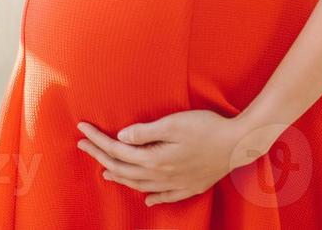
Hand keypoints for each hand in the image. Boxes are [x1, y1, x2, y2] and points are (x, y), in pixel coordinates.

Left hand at [74, 110, 259, 205]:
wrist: (239, 144)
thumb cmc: (207, 127)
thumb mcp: (174, 123)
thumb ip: (145, 132)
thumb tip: (121, 137)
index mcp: (155, 158)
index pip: (117, 150)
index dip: (97, 140)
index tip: (81, 129)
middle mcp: (162, 175)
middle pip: (124, 168)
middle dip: (100, 156)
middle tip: (83, 145)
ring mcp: (177, 183)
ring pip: (141, 185)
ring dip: (121, 177)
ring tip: (105, 170)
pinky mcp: (191, 185)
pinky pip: (166, 196)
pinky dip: (153, 197)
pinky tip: (148, 198)